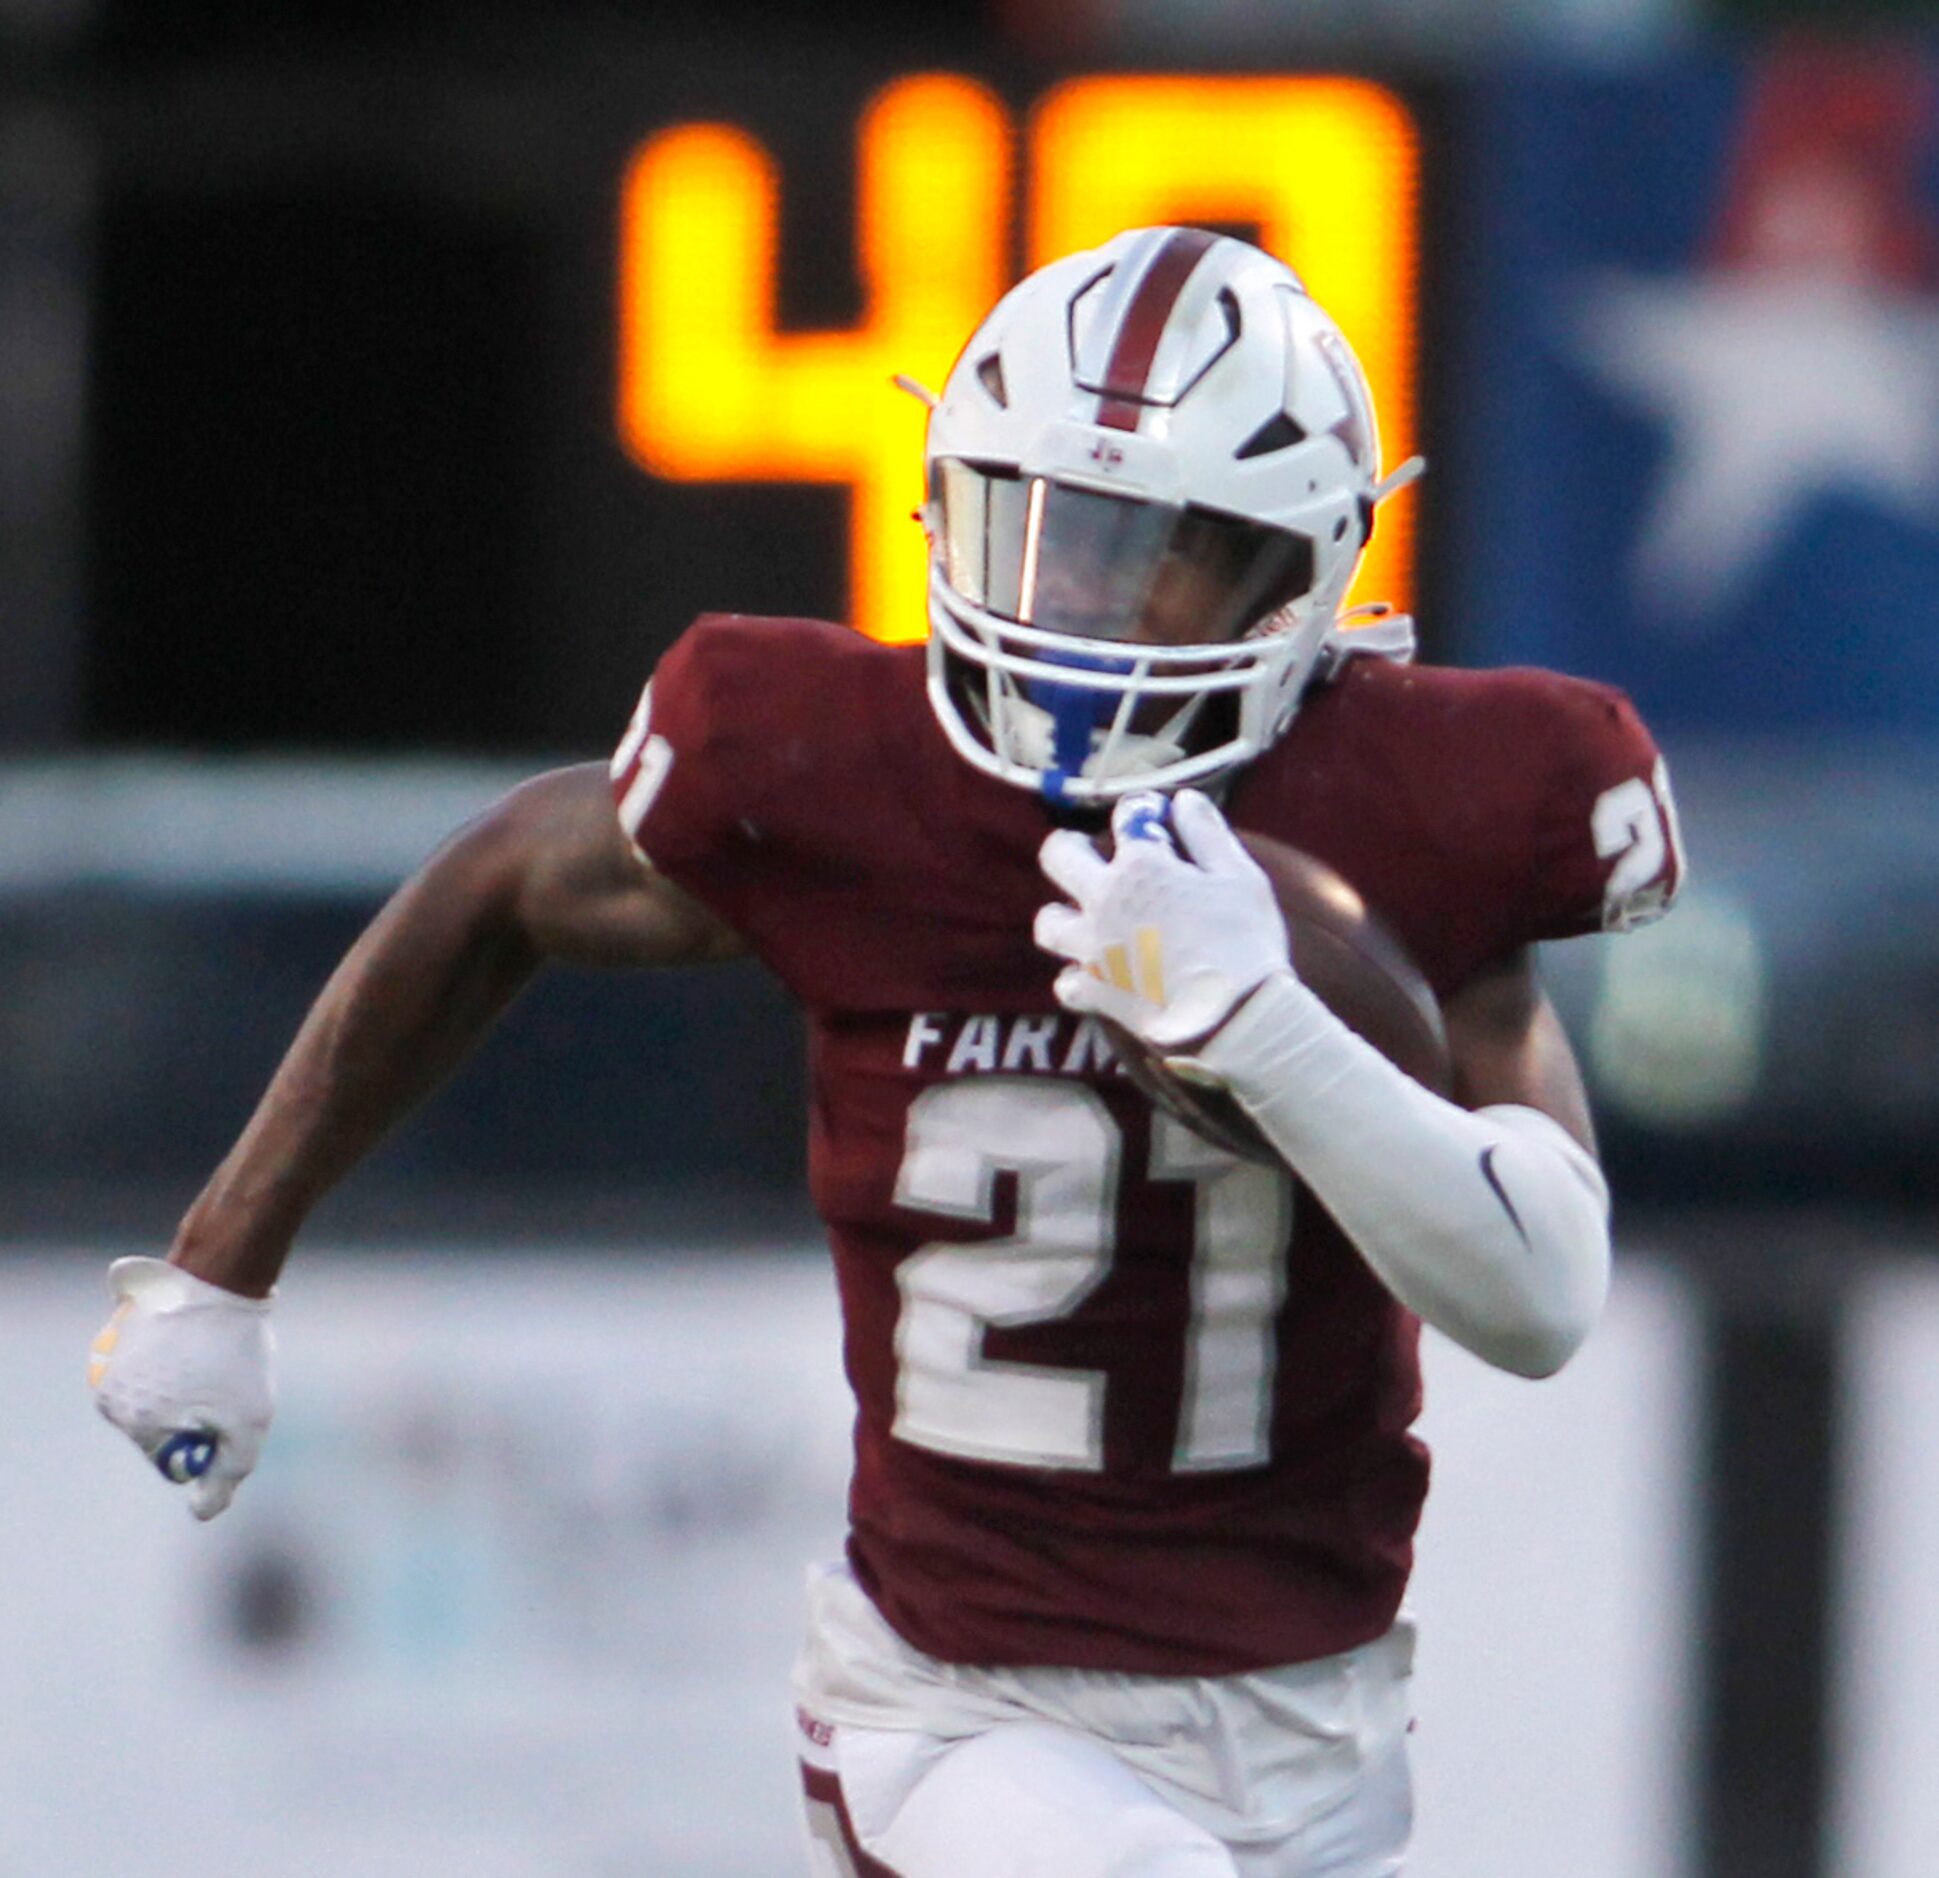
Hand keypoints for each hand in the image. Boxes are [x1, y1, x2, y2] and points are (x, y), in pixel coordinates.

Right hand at [87, 1257, 274, 1519]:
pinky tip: (195, 1336)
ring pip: (160, 1398)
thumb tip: (202, 1512)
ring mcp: (110, 1363)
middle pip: (163, 1431)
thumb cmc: (238, 1352)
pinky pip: (154, 1366)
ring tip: (210, 1354)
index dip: (211, 1441)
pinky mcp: (120, 1335)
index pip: (173, 1462)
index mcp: (132, 1422)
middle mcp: (110, 1397)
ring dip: (187, 1386)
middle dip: (197, 1414)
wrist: (221, 1275)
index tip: (228, 1408)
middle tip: (223, 1378)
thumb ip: (225, 1475)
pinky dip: (176, 1359)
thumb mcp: (248, 1423)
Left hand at [1034, 789, 1291, 1050]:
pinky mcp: (1093, 992)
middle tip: (1088, 856)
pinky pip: (1066, 984)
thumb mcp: (1240, 876)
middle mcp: (1104, 899)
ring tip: (1084, 919)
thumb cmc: (1244, 941)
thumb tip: (1183, 801)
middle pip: (1058, 856)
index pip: (1128, 814)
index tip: (1156, 820)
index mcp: (1141, 864)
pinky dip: (1078, 980)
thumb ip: (1207, 833)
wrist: (1231, 1017)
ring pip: (1047, 923)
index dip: (1143, 811)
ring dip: (1062, 916)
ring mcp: (1092, 948)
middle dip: (1070, 848)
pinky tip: (1098, 977)